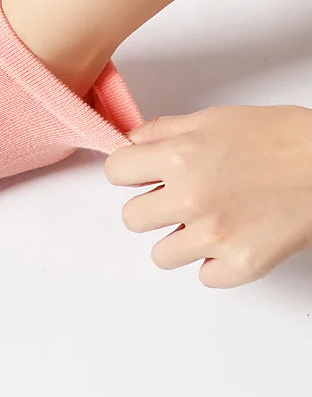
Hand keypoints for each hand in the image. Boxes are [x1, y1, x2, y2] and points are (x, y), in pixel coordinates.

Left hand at [105, 106, 311, 287]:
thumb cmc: (280, 137)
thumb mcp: (213, 119)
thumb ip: (163, 131)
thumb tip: (131, 142)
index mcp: (178, 157)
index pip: (115, 172)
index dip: (128, 172)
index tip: (140, 174)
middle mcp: (191, 198)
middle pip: (131, 218)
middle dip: (150, 208)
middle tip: (175, 199)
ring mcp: (215, 235)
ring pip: (160, 255)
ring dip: (178, 240)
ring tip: (205, 222)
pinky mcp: (242, 264)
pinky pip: (204, 277)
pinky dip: (215, 263)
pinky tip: (231, 239)